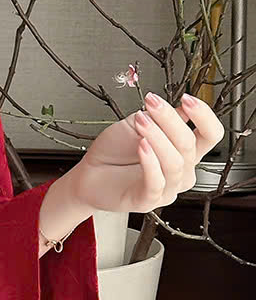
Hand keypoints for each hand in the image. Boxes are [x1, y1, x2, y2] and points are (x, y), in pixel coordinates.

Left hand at [70, 91, 224, 214]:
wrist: (88, 174)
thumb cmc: (113, 151)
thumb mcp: (138, 125)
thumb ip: (161, 117)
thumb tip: (183, 105)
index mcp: (185, 152)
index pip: (211, 134)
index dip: (204, 116)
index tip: (187, 98)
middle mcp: (181, 171)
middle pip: (190, 144)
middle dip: (170, 119)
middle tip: (151, 103)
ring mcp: (167, 188)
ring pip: (175, 163)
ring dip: (158, 137)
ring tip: (141, 121)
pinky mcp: (148, 200)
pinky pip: (157, 182)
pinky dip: (150, 162)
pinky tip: (141, 146)